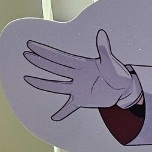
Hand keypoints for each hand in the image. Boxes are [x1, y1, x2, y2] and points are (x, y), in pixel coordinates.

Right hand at [23, 29, 137, 119]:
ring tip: (29, 80)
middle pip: (55, 69)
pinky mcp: (82, 100)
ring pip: (57, 86)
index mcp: (81, 65)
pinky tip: (54, 117)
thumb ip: (104, 50)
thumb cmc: (119, 73)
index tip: (32, 45)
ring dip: (43, 84)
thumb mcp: (111, 62)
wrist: (125, 89)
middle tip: (26, 55)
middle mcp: (76, 76)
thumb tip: (101, 34)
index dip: (45, 52)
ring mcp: (78, 88)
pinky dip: (63, 112)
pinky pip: (70, 107)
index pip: (60, 58)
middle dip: (40, 62)